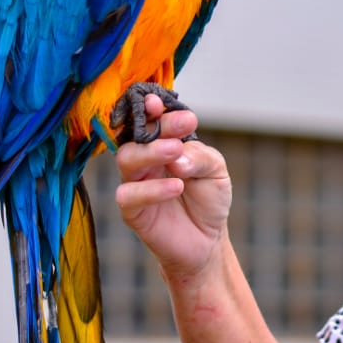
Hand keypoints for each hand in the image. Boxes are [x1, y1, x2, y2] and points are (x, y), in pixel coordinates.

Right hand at [114, 94, 231, 281]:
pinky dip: (152, 189)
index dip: (151, 109)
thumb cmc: (209, 199)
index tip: (159, 102)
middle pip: (136, 136)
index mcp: (163, 144)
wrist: (208, 240)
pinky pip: (129, 195)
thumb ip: (200, 156)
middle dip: (158, 127)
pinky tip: (176, 186)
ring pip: (126, 159)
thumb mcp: (216, 171)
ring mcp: (136, 184)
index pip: (152, 121)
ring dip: (150, 152)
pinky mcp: (132, 211)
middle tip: (184, 124)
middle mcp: (145, 161)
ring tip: (175, 151)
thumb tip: (178, 154)